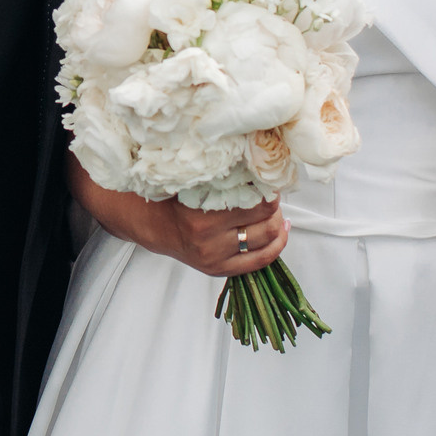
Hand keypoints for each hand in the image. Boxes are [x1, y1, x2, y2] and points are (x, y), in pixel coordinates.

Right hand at [103, 191, 288, 278]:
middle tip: (271, 193)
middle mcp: (209, 240)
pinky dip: (276, 245)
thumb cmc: (176, 197)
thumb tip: (260, 165)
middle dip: (274, 205)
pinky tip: (280, 232)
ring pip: (266, 240)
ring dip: (276, 222)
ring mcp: (216, 258)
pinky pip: (260, 261)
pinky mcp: (220, 270)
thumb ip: (225, 176)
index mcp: (202, 215)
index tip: (269, 179)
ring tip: (273, 211)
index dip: (269, 188)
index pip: (256, 201)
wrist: (155, 225)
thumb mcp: (196, 180)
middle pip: (265, 221)